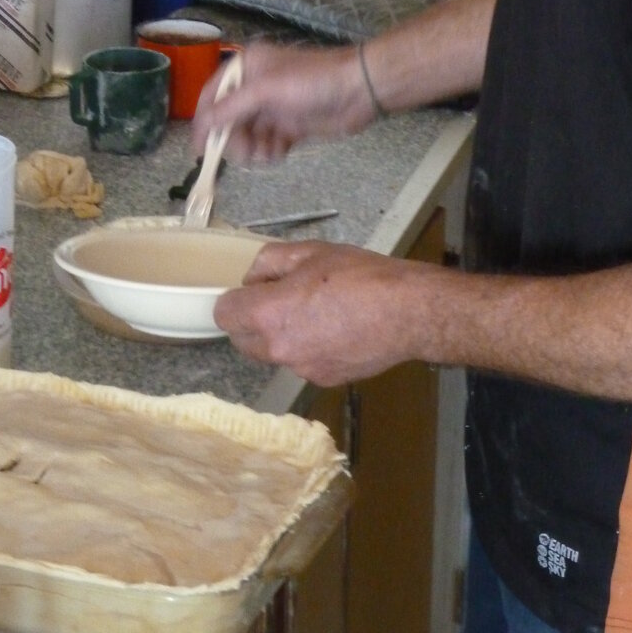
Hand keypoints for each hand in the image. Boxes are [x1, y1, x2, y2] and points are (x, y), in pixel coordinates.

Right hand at [192, 41, 371, 161]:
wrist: (359, 91)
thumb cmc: (312, 82)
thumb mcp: (266, 91)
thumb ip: (231, 108)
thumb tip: (202, 125)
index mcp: (246, 68)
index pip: (212, 96)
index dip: (204, 122)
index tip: (200, 149)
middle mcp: (255, 87)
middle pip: (228, 121)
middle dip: (234, 139)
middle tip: (246, 152)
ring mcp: (272, 108)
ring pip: (247, 137)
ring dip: (253, 149)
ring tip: (269, 151)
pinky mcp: (288, 126)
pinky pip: (267, 145)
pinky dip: (270, 152)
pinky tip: (282, 150)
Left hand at [214, 240, 427, 384]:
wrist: (407, 313)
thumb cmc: (359, 276)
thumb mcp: (309, 252)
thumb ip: (268, 262)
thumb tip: (253, 280)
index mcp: (268, 315)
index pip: (224, 314)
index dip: (234, 299)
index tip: (253, 291)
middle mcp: (279, 349)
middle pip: (242, 340)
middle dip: (251, 320)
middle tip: (279, 298)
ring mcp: (301, 369)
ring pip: (272, 353)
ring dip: (278, 336)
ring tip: (312, 311)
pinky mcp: (324, 380)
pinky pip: (300, 362)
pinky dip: (306, 348)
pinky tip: (333, 329)